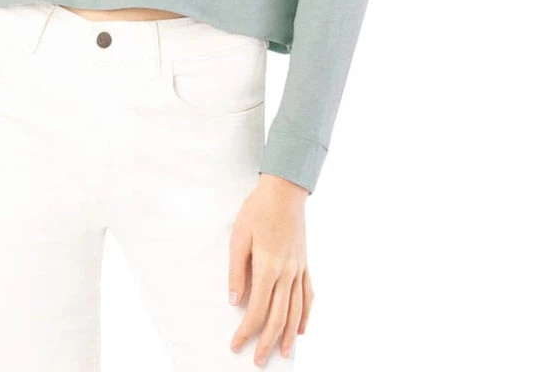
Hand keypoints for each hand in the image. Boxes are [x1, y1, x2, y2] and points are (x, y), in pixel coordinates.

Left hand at [229, 175, 313, 364]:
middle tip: (258, 361)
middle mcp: (287, 273)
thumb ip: (237, 271)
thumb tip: (235, 301)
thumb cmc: (258, 209)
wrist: (285, 190)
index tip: (236, 344)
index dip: (247, 331)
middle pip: (279, 317)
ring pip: (297, 311)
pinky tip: (302, 328)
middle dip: (267, 342)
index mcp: (269, 267)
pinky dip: (306, 315)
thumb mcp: (239, 237)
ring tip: (284, 355)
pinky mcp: (305, 263)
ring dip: (290, 336)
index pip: (258, 310)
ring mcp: (300, 269)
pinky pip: (309, 295)